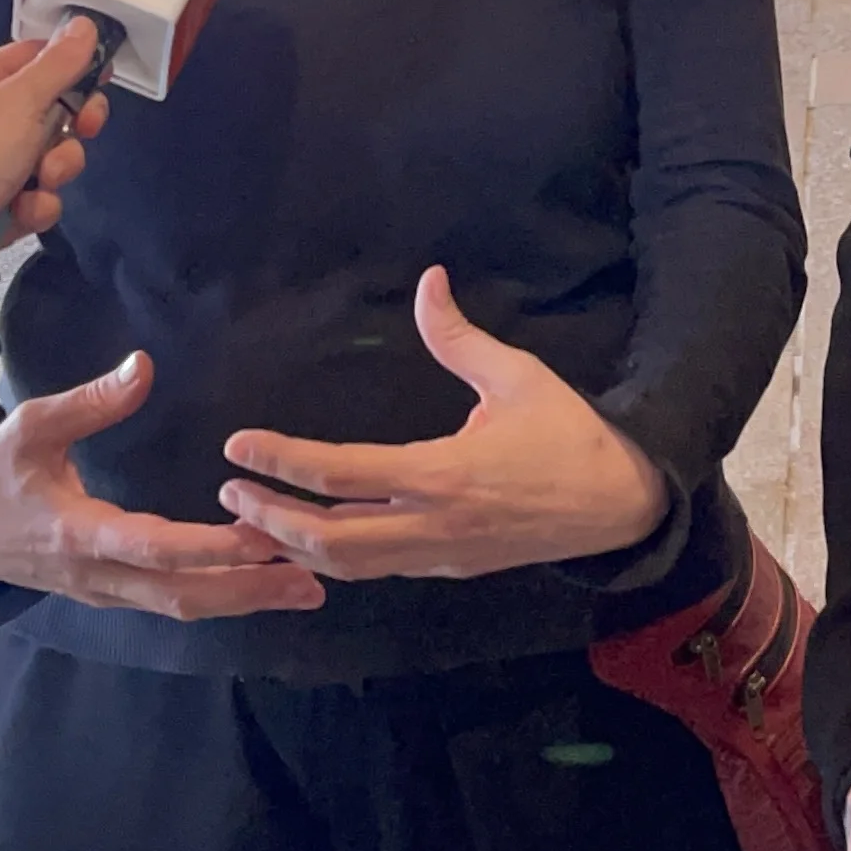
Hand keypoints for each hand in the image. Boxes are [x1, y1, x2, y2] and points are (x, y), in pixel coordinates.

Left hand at [0, 20, 111, 317]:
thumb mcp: (21, 101)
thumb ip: (58, 65)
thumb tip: (84, 27)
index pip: (39, 58)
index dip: (74, 66)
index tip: (100, 78)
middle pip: (55, 111)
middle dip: (73, 127)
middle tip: (79, 130)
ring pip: (54, 158)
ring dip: (56, 171)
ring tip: (38, 180)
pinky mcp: (2, 204)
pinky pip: (42, 197)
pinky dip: (38, 206)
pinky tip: (19, 210)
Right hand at [0, 351, 326, 618]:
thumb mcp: (29, 426)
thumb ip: (88, 401)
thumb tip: (143, 366)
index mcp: (76, 533)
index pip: (152, 548)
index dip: (210, 547)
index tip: (263, 535)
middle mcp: (97, 575)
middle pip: (181, 594)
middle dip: (248, 587)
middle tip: (312, 574)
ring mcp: (105, 592)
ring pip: (181, 607)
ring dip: (244, 599)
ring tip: (306, 586)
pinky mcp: (112, 594)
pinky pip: (171, 604)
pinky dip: (220, 597)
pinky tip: (261, 587)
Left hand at [219, 264, 668, 581]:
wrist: (621, 505)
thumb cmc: (569, 434)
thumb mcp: (517, 376)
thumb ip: (459, 336)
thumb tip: (427, 280)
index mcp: (443, 474)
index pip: (342, 476)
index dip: (283, 462)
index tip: (238, 446)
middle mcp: (432, 524)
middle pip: (330, 539)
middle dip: (272, 520)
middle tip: (230, 493)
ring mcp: (440, 554)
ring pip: (350, 566)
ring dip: (296, 546)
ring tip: (255, 521)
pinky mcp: (450, 568)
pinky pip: (380, 569)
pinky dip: (336, 558)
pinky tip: (311, 539)